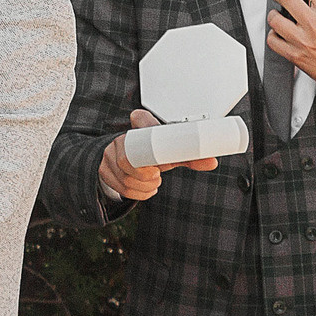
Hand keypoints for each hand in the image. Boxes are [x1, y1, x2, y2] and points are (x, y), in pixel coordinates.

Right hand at [98, 109, 220, 202]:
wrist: (124, 159)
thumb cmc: (151, 155)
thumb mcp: (170, 154)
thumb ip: (190, 157)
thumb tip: (212, 162)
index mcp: (138, 129)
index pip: (142, 122)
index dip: (148, 127)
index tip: (158, 147)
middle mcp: (119, 140)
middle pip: (129, 162)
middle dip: (145, 176)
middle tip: (157, 176)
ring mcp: (108, 156)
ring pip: (126, 179)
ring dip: (143, 187)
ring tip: (153, 182)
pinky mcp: (103, 171)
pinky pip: (120, 188)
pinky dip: (137, 193)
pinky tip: (144, 188)